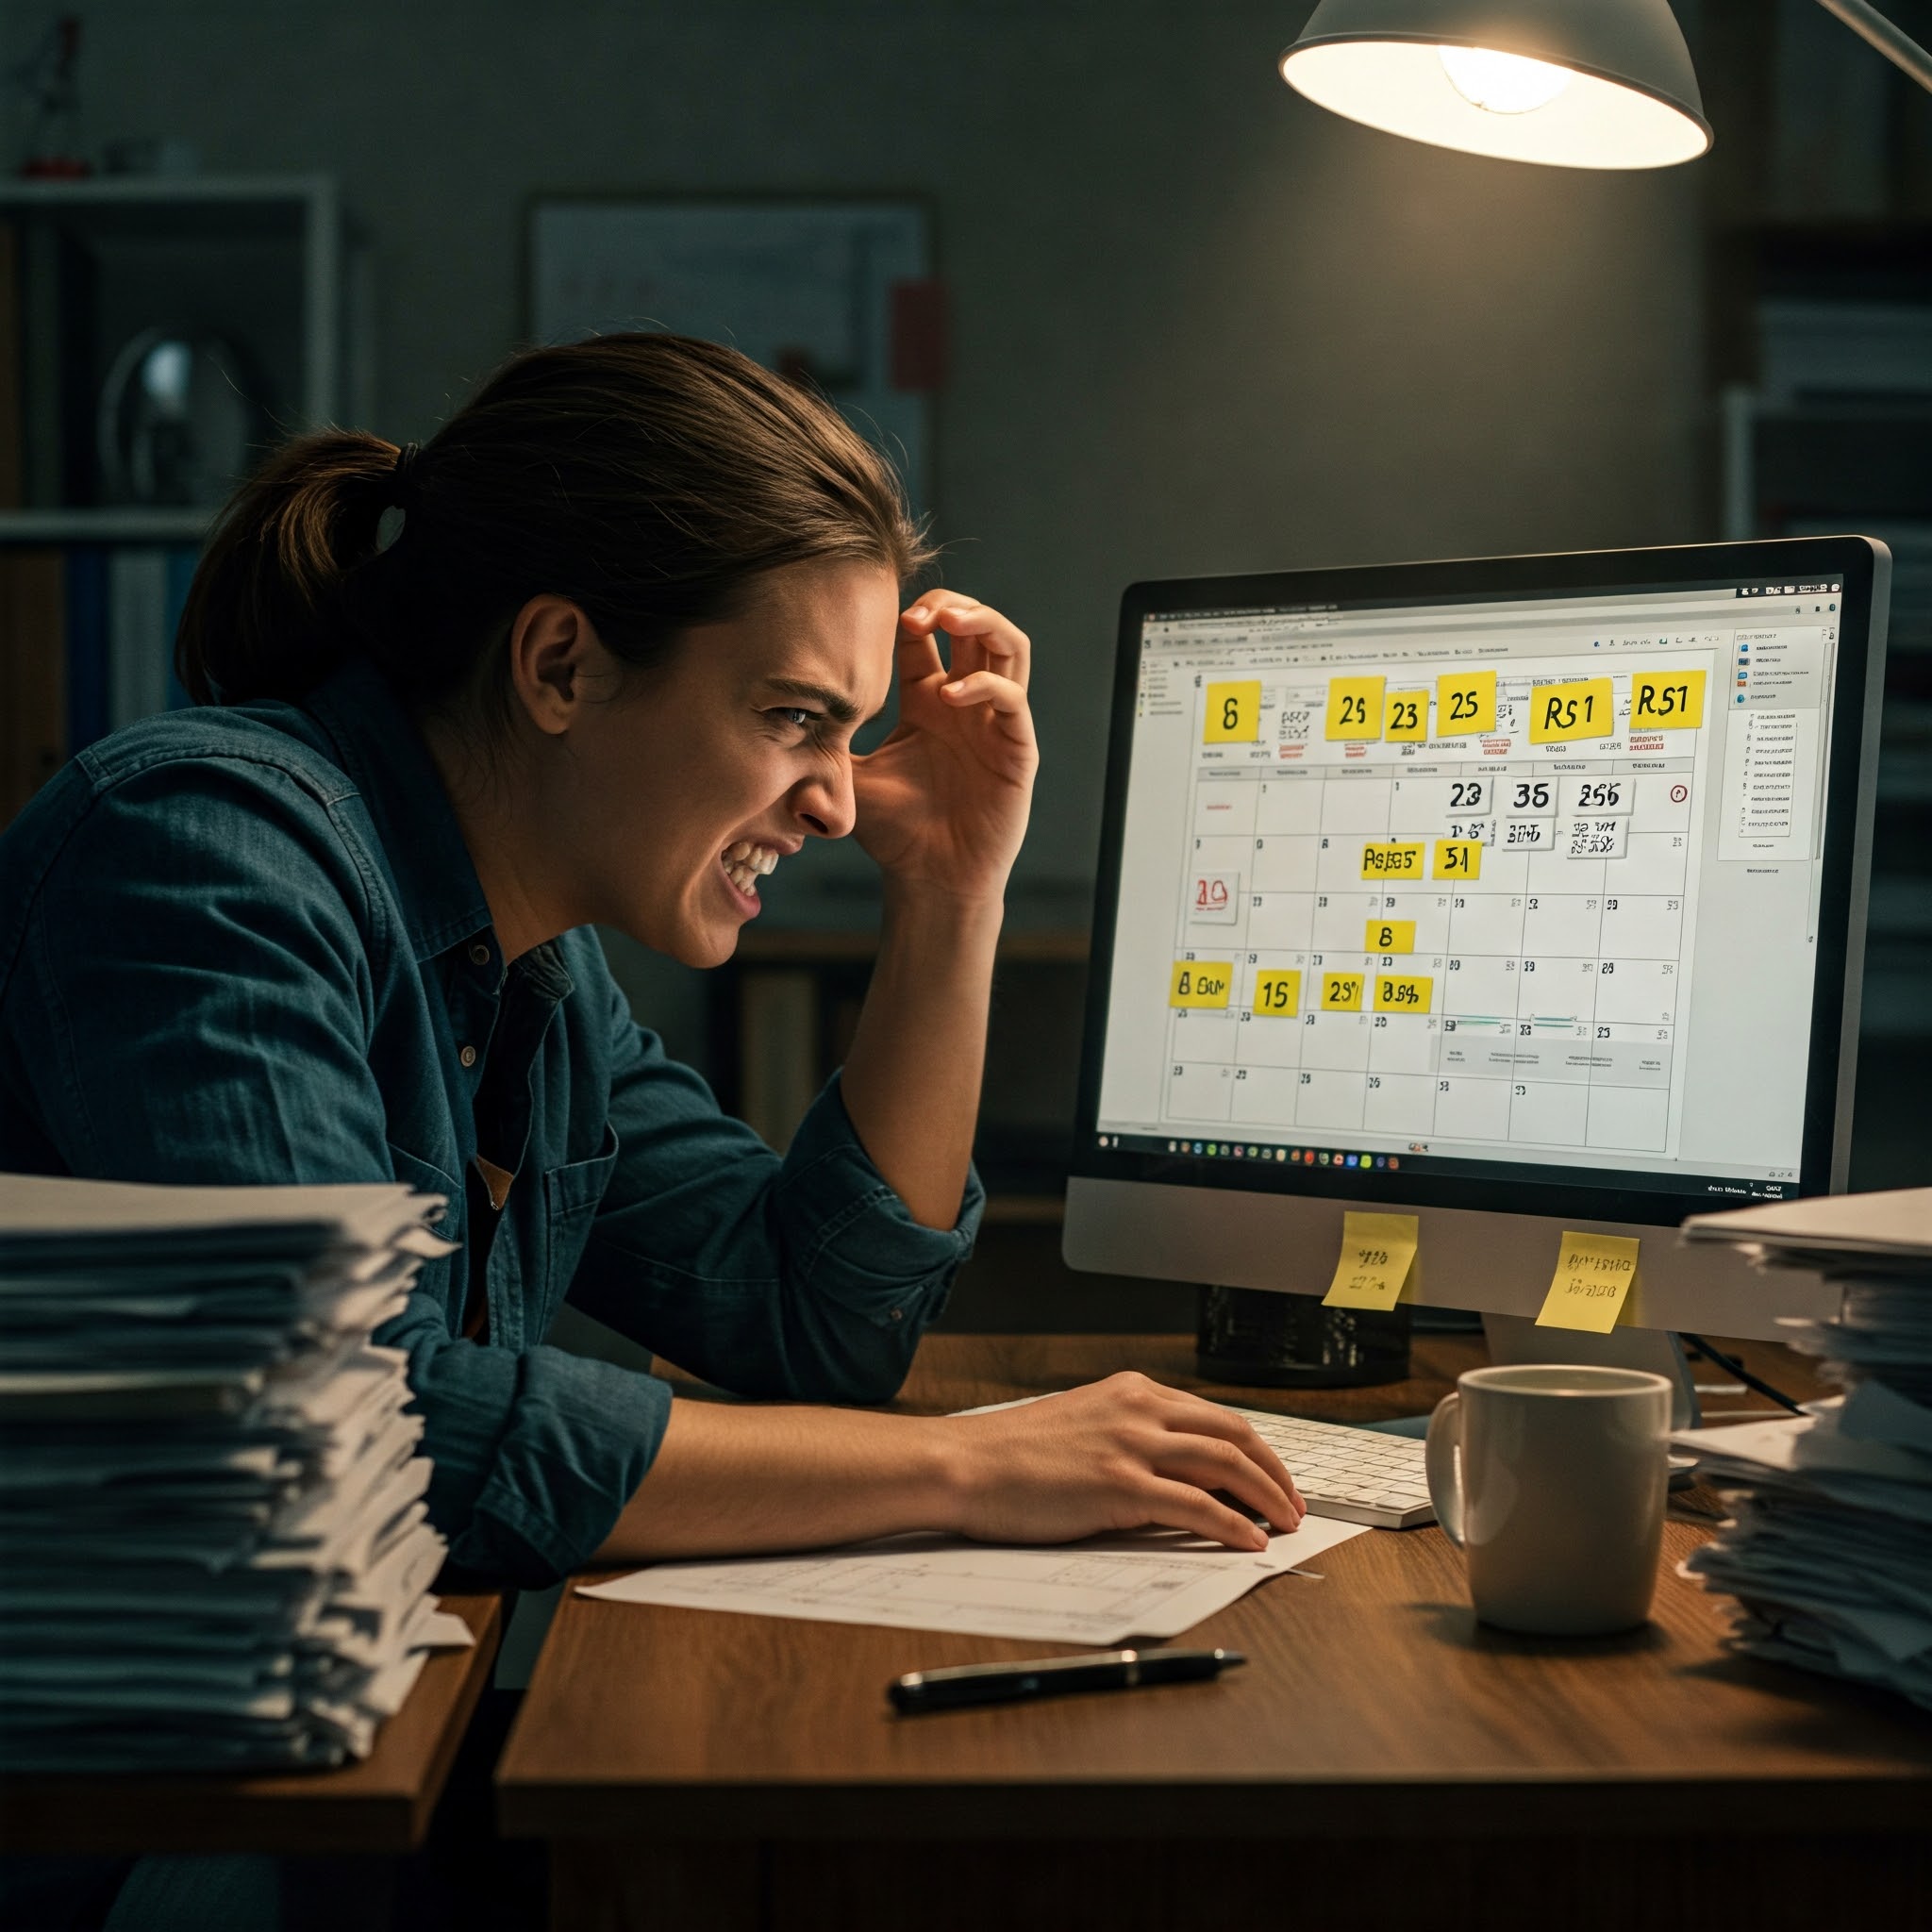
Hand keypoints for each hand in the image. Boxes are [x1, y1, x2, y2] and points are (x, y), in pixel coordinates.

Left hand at [851, 590, 1037, 905]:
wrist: (928, 881)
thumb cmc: (892, 832)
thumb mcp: (848, 775)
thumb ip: (826, 740)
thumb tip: (774, 708)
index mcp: (928, 702)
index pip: (927, 637)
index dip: (911, 616)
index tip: (879, 616)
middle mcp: (966, 705)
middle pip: (976, 627)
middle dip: (952, 605)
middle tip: (920, 611)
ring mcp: (995, 725)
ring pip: (1008, 648)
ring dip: (982, 623)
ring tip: (950, 622)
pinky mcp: (1017, 751)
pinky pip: (1012, 700)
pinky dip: (984, 685)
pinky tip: (949, 695)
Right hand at [944, 1372, 1306, 1550]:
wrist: (965, 1465)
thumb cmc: (1012, 1455)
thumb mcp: (1082, 1424)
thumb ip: (1128, 1435)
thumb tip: (1173, 1471)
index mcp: (1133, 1392)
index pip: (1215, 1415)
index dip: (1255, 1448)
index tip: (1273, 1476)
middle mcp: (1140, 1409)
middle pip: (1235, 1433)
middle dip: (1275, 1471)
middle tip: (1295, 1503)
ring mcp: (1132, 1445)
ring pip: (1227, 1464)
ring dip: (1268, 1496)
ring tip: (1287, 1524)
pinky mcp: (1120, 1485)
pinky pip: (1197, 1505)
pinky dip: (1233, 1524)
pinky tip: (1250, 1541)